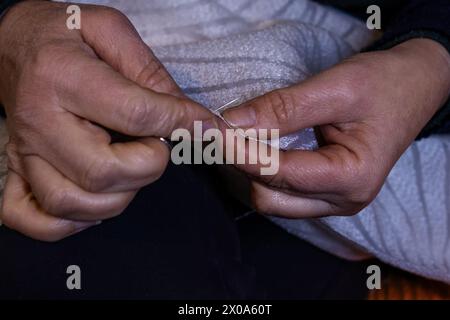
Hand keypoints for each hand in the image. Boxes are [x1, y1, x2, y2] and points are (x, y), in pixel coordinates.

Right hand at [0, 1, 209, 240]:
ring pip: (75, 203)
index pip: (136, 115)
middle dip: (150, 165)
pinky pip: (38, 220)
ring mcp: (24, 153)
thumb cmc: (63, 35)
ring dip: (119, 195)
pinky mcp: (17, 172)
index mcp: (63, 76)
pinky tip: (96, 199)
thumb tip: (187, 116)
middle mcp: (40, 122)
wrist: (11, 45)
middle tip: (155, 144)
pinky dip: (74, 223)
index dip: (182, 123)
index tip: (206, 126)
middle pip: (104, 173)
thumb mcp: (111, 30)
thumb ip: (151, 72)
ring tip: (129, 166)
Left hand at [213, 39, 449, 217]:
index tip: (213, 131)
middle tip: (222, 133)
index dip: (241, 153)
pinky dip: (263, 175)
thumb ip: (284, 108)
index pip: (279, 174)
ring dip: (251, 173)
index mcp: (352, 178)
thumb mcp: (335, 88)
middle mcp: (343, 201)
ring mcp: (335, 202)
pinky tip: (257, 150)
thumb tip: (233, 122)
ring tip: (239, 139)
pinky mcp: (326, 194)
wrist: (412, 88)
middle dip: (243, 166)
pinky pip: (283, 195)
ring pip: (273, 201)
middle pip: (270, 197)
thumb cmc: (384, 84)